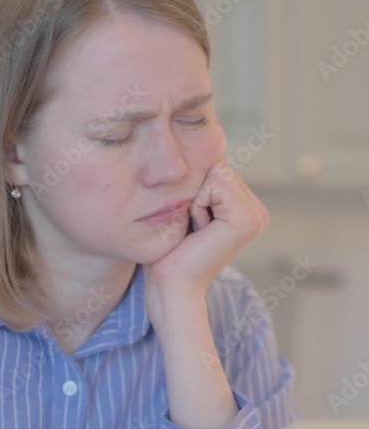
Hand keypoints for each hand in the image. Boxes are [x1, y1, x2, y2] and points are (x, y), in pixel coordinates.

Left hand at [143, 159, 268, 322]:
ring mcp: (256, 216)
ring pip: (217, 173)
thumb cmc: (170, 249)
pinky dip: (197, 204)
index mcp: (247, 207)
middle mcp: (258, 211)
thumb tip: (197, 144)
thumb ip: (200, 181)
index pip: (218, 166)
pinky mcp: (246, 220)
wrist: (171, 284)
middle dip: (196, 191)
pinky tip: (198, 231)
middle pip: (219, 166)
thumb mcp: (187, 206)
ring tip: (195, 229)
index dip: (195, 187)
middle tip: (193, 227)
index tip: (192, 221)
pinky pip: (214, 185)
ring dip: (196, 198)